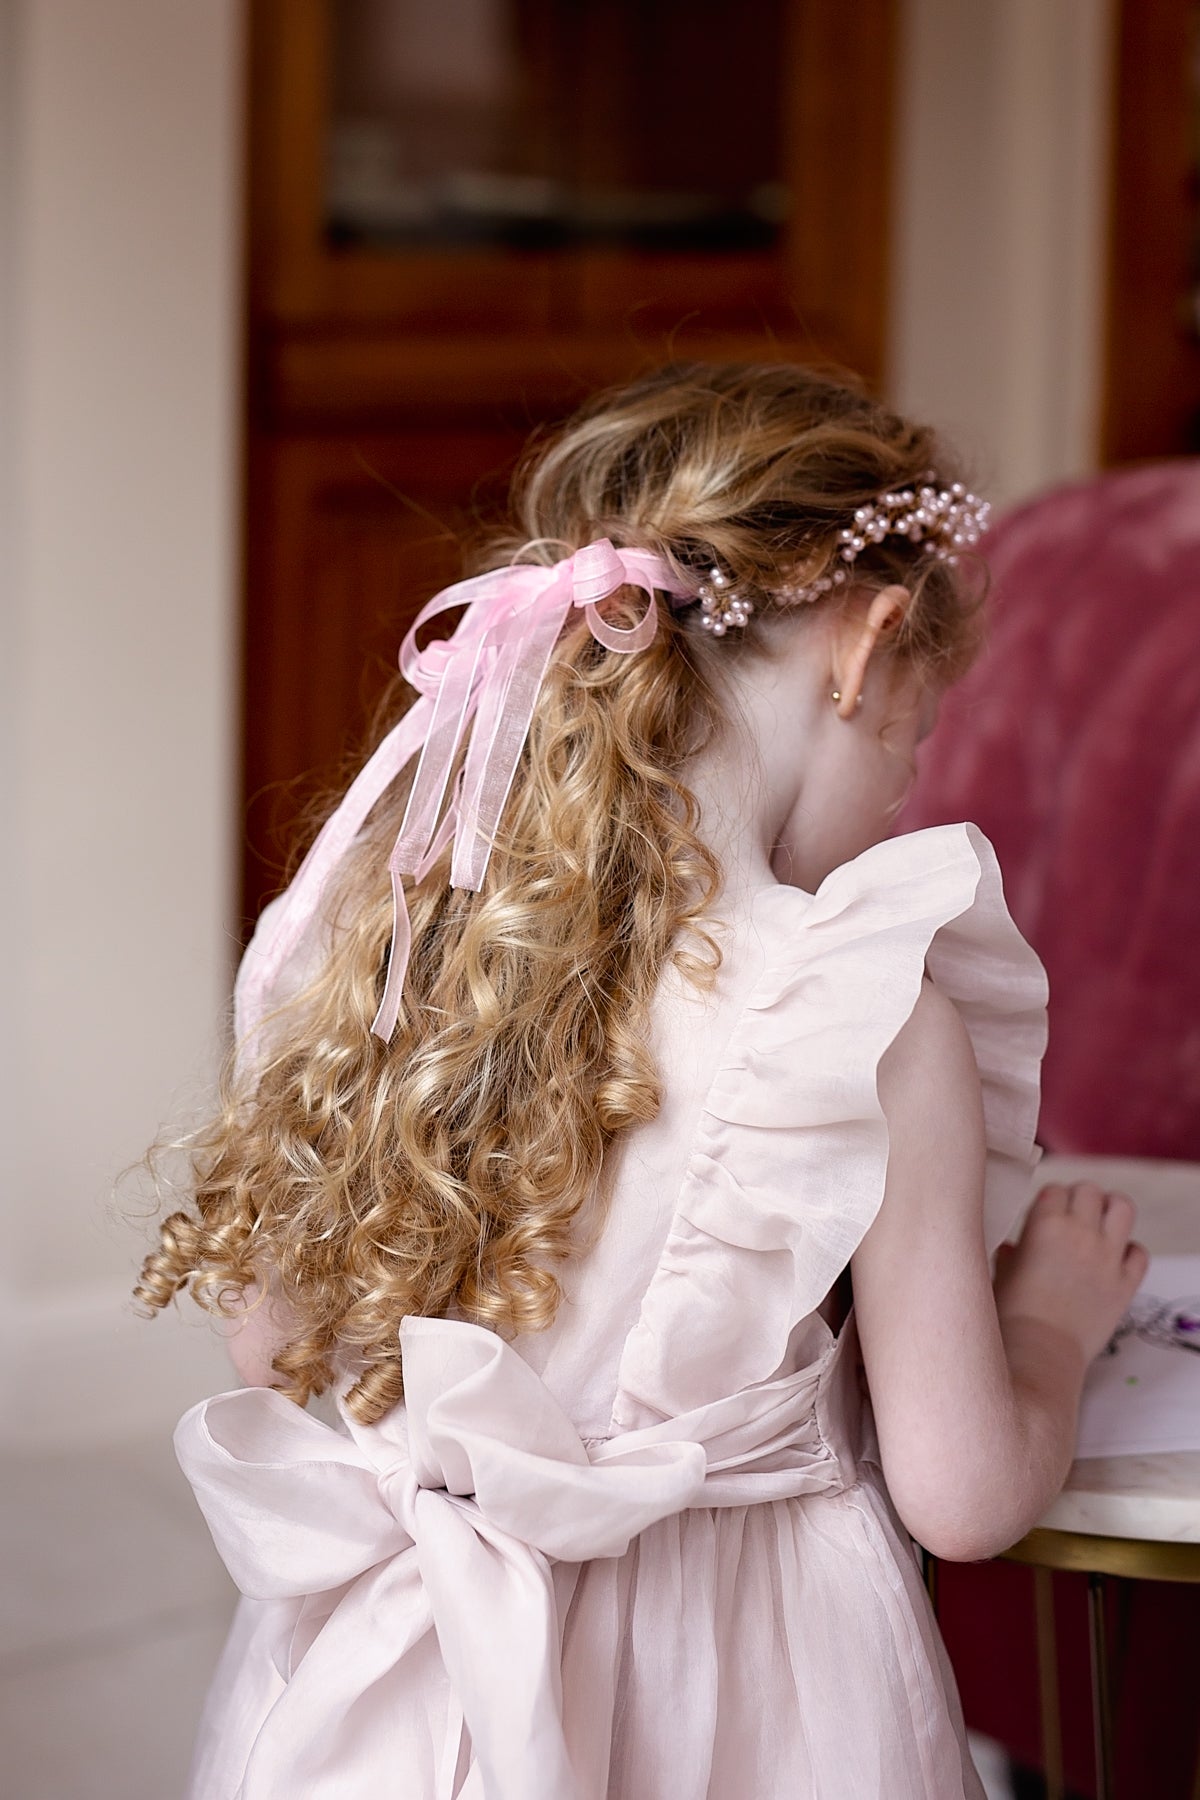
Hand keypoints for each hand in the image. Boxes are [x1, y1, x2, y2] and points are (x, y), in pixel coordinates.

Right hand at [994, 1183, 1148, 1365]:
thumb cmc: (1011, 1314)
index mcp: (1045, 1224)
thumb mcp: (1001, 1275)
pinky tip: (1115, 1260)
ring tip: (1100, 1224)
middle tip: (1071, 1217)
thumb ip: (1009, 1255)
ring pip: (1123, 1207)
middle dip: (1079, 1199)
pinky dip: (1129, 1251)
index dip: (1048, 1201)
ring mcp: (1108, 1256)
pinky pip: (1139, 1251)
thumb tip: (1012, 1249)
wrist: (1040, 1350)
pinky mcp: (1126, 1282)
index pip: (1054, 1190)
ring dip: (1111, 1210)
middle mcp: (1081, 1232)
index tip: (1043, 1216)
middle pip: (1089, 1190)